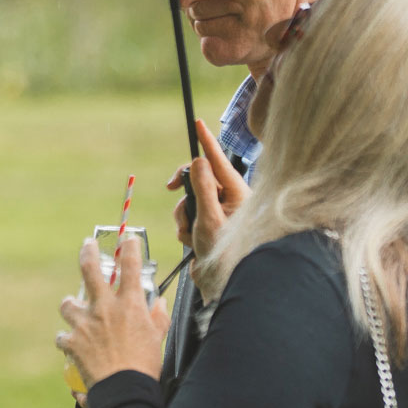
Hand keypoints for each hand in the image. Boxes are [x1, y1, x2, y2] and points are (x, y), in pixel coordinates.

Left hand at [56, 235, 169, 386]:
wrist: (124, 388)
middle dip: (87, 252)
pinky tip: (72, 344)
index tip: (127, 239)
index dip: (130, 247)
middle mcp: (105, 308)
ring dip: (71, 305)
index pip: (130, 266)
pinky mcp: (72, 341)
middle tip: (87, 244)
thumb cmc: (145, 365)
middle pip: (89, 269)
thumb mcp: (158, 337)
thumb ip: (158, 317)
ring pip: (68, 303)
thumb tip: (158, 303)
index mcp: (130, 304)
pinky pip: (63, 336)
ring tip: (73, 307)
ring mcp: (86, 323)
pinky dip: (67, 339)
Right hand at [166, 118, 247, 251]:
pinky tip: (193, 242)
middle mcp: (229, 200)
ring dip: (183, 216)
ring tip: (192, 233)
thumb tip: (198, 162)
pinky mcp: (209, 226)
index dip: (206, 141)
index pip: (218, 161)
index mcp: (236, 193)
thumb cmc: (226, 252)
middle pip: (199, 179)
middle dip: (184, 191)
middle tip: (170, 187)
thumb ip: (202, 187)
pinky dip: (185, 228)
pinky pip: (188, 217)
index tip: (197, 124)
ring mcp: (219, 213)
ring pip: (189, 201)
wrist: (224, 282)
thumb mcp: (210, 217)